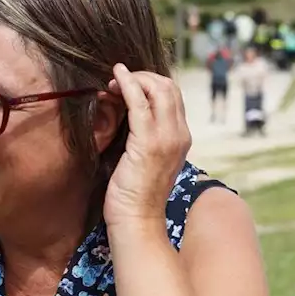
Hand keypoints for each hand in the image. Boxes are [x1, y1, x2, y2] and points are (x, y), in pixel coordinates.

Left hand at [102, 64, 191, 226]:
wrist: (137, 219)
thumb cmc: (135, 194)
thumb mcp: (146, 159)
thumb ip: (145, 136)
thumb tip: (128, 114)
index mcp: (181, 138)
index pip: (173, 96)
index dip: (150, 84)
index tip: (127, 87)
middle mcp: (179, 135)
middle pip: (169, 86)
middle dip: (143, 76)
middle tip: (118, 81)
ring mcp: (166, 138)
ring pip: (157, 89)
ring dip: (134, 78)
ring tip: (112, 82)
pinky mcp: (148, 142)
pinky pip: (139, 101)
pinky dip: (127, 83)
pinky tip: (114, 78)